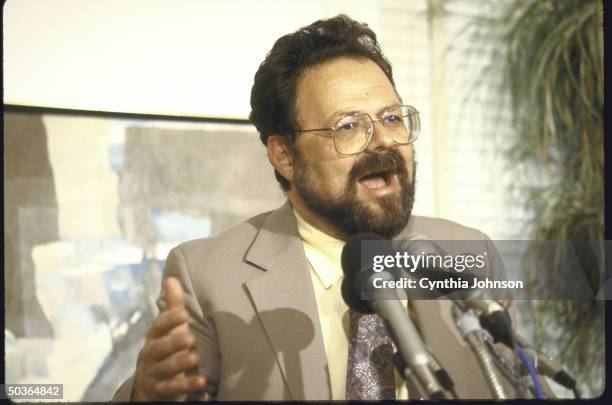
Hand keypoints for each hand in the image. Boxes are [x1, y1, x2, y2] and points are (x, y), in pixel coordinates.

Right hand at [133, 277, 205, 400]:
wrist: (150, 383)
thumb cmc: (164, 348)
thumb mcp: (168, 328)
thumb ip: (173, 306)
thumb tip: (172, 278)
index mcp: (153, 337)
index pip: (158, 327)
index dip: (169, 320)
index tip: (183, 313)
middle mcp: (150, 355)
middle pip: (159, 349)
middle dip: (172, 343)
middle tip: (189, 337)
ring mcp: (155, 374)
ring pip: (165, 369)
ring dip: (179, 363)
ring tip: (195, 357)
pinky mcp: (162, 391)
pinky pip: (173, 389)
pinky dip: (187, 385)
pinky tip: (202, 381)